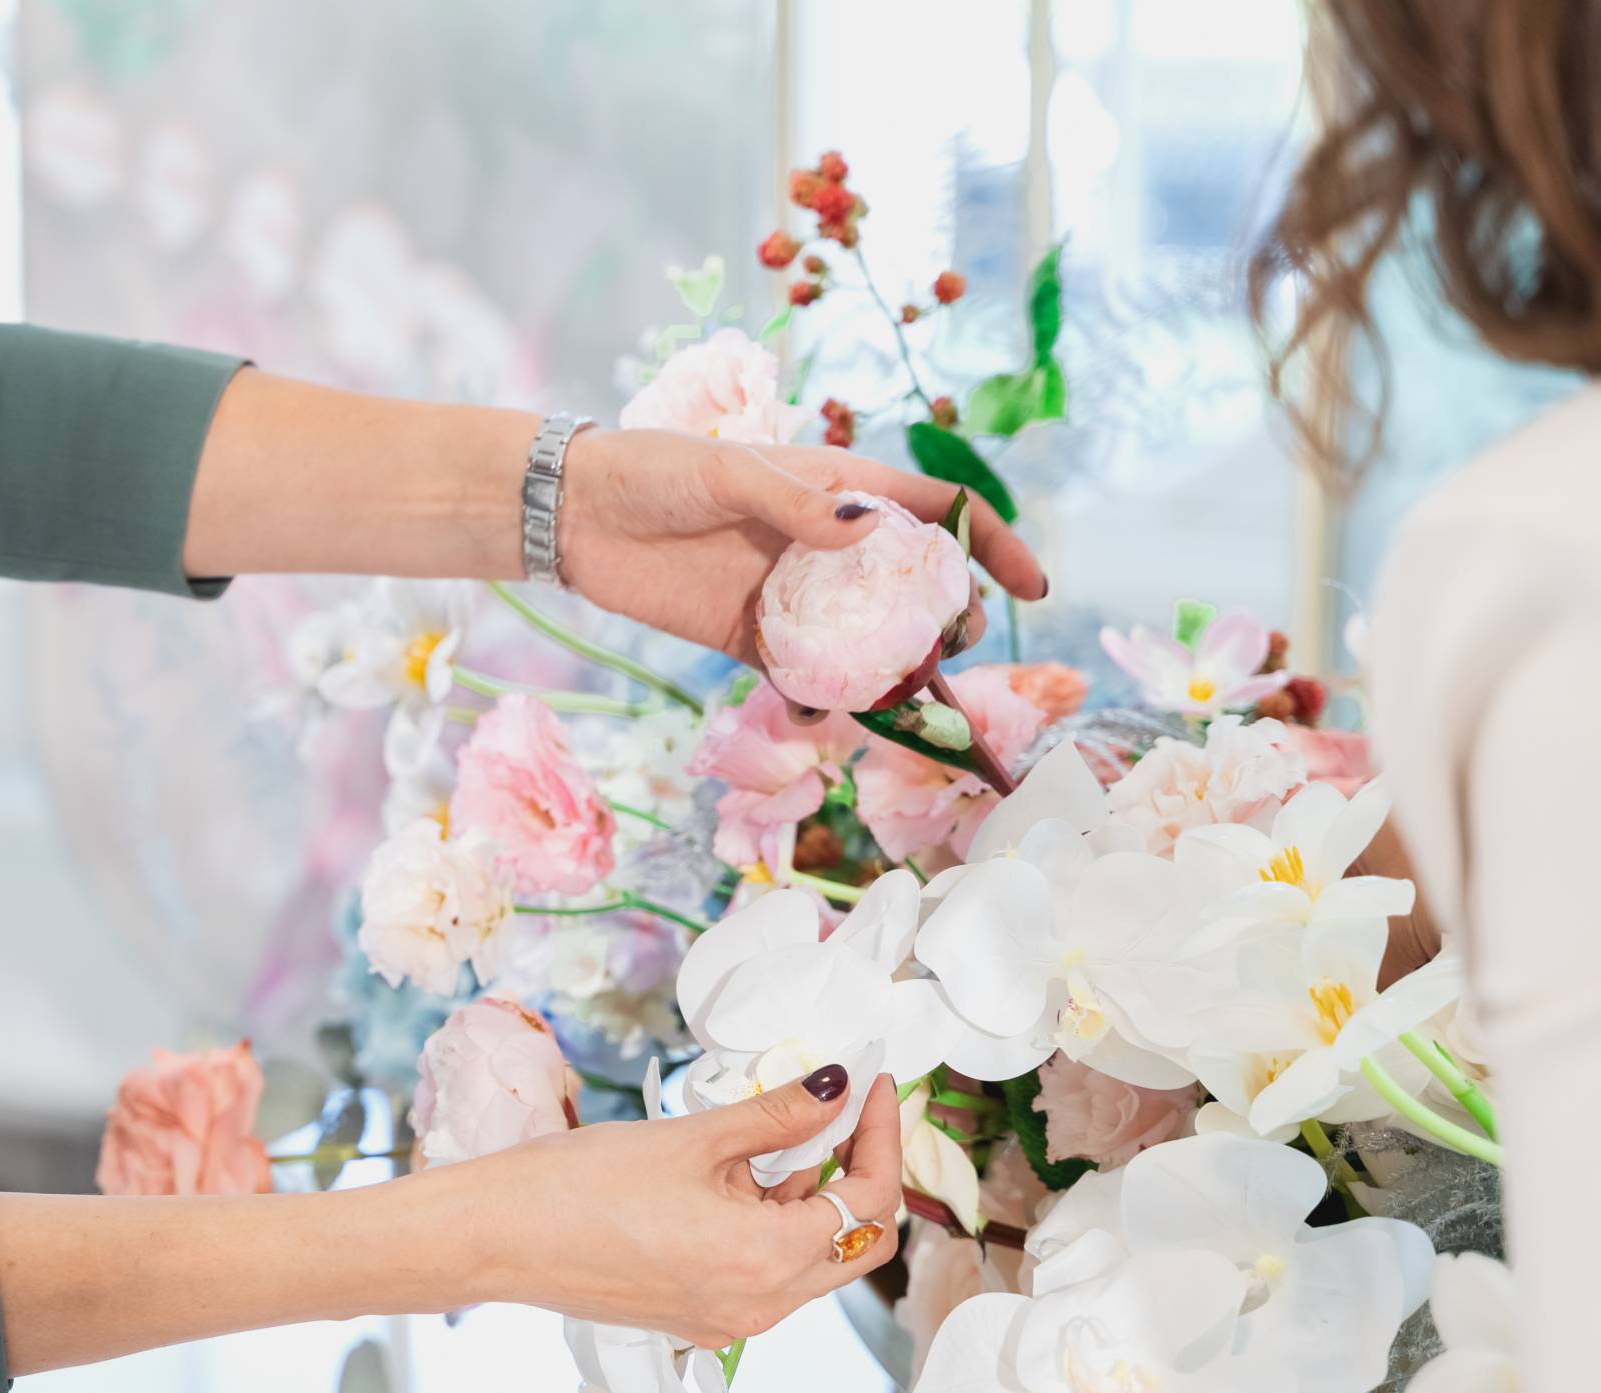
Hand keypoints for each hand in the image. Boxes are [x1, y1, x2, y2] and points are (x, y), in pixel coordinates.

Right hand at [433, 1068, 901, 1349]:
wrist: (500, 1236)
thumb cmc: (581, 1186)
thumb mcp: (694, 1138)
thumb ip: (778, 1114)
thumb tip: (836, 1086)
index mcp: (767, 1260)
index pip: (869, 1201)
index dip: (880, 1135)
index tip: (872, 1085)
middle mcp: (761, 1305)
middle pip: (857, 1242)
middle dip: (863, 1172)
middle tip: (850, 1111)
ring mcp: (731, 1318)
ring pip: (814, 1259)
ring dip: (816, 1197)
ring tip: (784, 1133)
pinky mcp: (701, 1315)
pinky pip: (768, 1272)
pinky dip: (775, 1223)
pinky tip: (743, 1176)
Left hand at [559, 428, 1049, 665]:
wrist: (573, 514)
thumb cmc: (650, 470)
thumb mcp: (721, 471)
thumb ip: (790, 500)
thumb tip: (858, 530)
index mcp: (835, 488)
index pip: (937, 510)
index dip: (991, 543)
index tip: (1032, 588)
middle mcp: (825, 543)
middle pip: (915, 584)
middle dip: (950, 619)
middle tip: (954, 649)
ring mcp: (791, 594)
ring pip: (868, 638)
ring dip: (897, 670)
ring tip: (910, 701)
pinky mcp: (749, 637)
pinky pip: (805, 674)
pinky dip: (825, 698)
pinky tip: (826, 713)